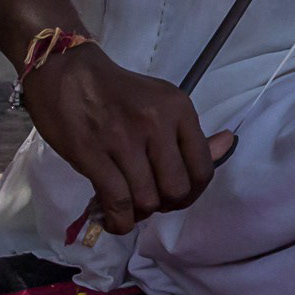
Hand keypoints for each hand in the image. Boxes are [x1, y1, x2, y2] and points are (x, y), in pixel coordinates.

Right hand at [21, 45, 230, 236]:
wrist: (67, 73)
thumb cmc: (118, 92)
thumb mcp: (162, 102)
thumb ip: (189, 132)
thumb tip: (227, 145)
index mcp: (179, 108)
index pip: (203, 166)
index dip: (194, 191)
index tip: (178, 194)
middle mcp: (156, 123)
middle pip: (177, 189)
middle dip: (167, 204)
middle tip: (152, 200)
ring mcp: (124, 140)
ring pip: (147, 200)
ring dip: (140, 212)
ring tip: (130, 204)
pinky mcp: (92, 155)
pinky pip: (117, 204)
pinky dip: (119, 222)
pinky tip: (115, 219)